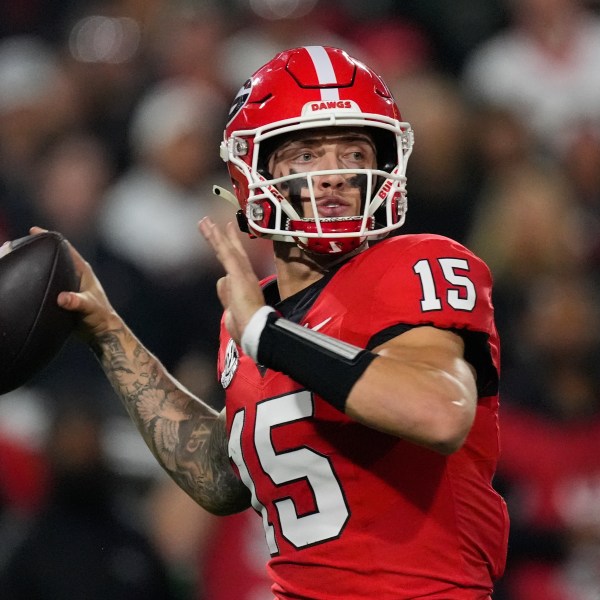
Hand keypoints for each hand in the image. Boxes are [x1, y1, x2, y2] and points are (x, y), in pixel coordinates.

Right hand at [29, 226, 120, 341]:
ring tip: (19, 257)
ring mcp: (70, 284)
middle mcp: (76, 274)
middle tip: (20, 243)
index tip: (34, 230)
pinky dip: (38, 278)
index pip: (65, 248)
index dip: (50, 238)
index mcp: (83, 270)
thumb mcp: (88, 308)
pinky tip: (25, 280)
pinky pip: (49, 281)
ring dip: (38, 263)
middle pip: (56, 256)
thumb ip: (77, 302)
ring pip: (52, 268)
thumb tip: (62, 298)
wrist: (101, 331)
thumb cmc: (99, 317)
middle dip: (40, 248)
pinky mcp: (65, 294)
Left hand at [198, 218, 265, 343]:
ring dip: (214, 234)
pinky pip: (226, 253)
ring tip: (204, 221)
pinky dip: (219, 240)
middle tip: (210, 221)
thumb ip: (226, 292)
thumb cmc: (245, 324)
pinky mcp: (237, 273)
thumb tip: (221, 280)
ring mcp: (242, 272)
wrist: (254, 329)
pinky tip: (212, 229)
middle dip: (221, 235)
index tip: (227, 231)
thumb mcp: (232, 307)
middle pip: (231, 250)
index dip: (231, 244)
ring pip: (226, 248)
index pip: (236, 259)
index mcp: (245, 282)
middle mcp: (245, 273)